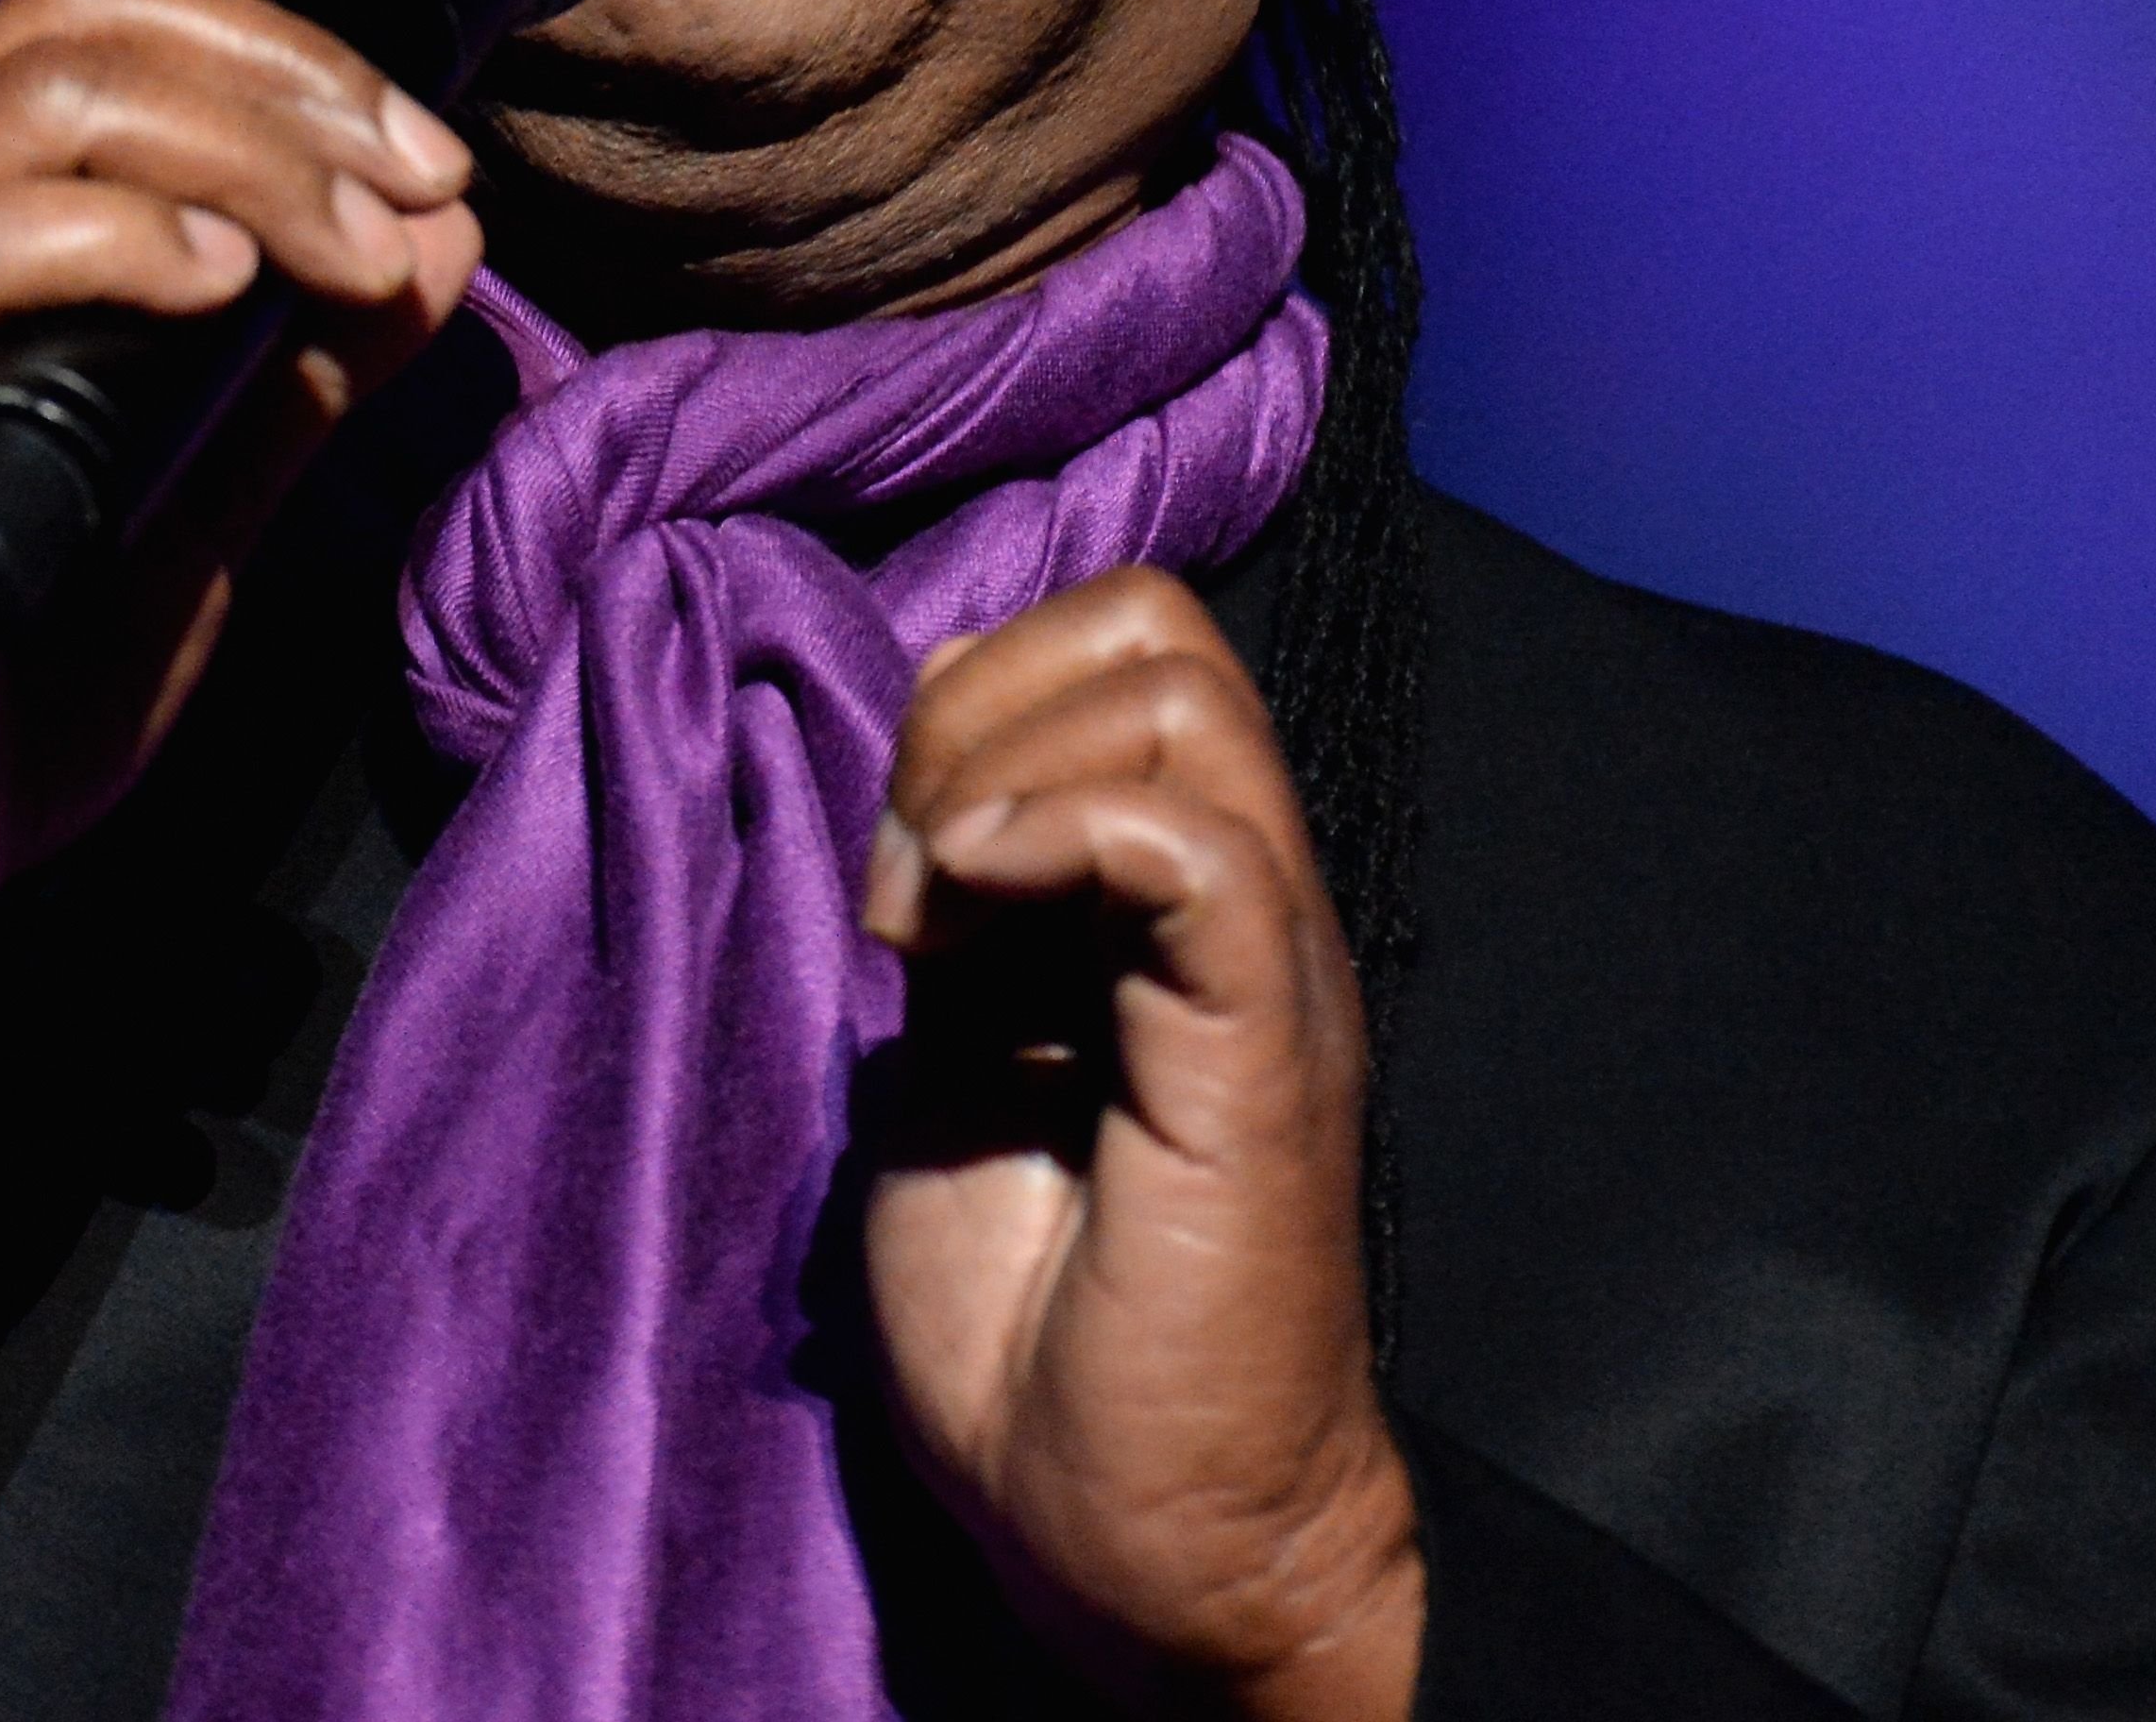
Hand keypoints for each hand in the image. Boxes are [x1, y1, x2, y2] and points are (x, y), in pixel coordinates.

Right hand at [0, 0, 483, 1371]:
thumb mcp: (201, 511)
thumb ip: (309, 373)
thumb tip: (443, 235)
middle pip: (91, 5)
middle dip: (296, 63)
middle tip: (428, 171)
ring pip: (45, 89)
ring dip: (245, 143)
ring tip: (362, 246)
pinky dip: (125, 235)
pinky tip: (225, 287)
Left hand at [859, 569, 1422, 1720]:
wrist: (1131, 1532)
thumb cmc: (1036, 1331)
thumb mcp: (949, 1065)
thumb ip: (962, 915)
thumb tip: (934, 772)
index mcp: (1172, 898)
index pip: (1116, 643)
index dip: (973, 697)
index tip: (893, 875)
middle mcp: (1237, 904)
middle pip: (1156, 623)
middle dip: (981, 701)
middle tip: (910, 887)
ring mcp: (1262, 968)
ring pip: (1184, 690)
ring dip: (1001, 767)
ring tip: (933, 927)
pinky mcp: (1259, 1053)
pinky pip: (1200, 844)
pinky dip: (1059, 829)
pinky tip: (968, 925)